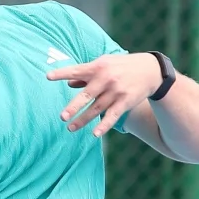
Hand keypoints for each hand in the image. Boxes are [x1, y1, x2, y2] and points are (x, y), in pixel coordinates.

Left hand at [46, 53, 162, 135]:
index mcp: (98, 67)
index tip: (48, 76)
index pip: (76, 70)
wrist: (151, 70)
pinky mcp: (125, 102)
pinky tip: (94, 134)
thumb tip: (69, 83)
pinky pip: (112, 116)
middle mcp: (107, 79)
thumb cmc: (121, 66)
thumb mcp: (105, 64)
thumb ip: (86, 74)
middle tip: (62, 117)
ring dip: (83, 120)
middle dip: (74, 106)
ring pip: (97, 109)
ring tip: (70, 128)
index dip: (62, 73)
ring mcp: (116, 91)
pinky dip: (104, 125)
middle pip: (87, 95)